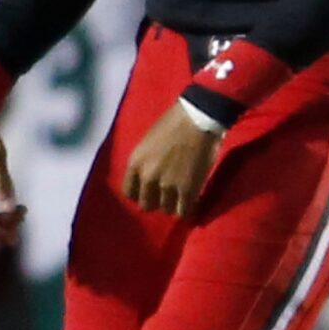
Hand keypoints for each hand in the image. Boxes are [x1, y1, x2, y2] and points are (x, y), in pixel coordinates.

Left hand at [124, 101, 220, 218]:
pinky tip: (192, 202)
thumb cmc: (174, 122)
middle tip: (168, 196)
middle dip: (157, 202)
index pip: (129, 193)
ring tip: (182, 197)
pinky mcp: (187, 190)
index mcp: (135, 163)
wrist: (198, 118)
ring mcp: (167, 185)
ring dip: (174, 205)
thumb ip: (145, 162)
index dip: (141, 195)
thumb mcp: (148, 142)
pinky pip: (184, 212)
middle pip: (147, 205)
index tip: (150, 193)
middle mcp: (147, 177)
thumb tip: (149, 178)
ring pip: (166, 210)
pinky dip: (188, 209)